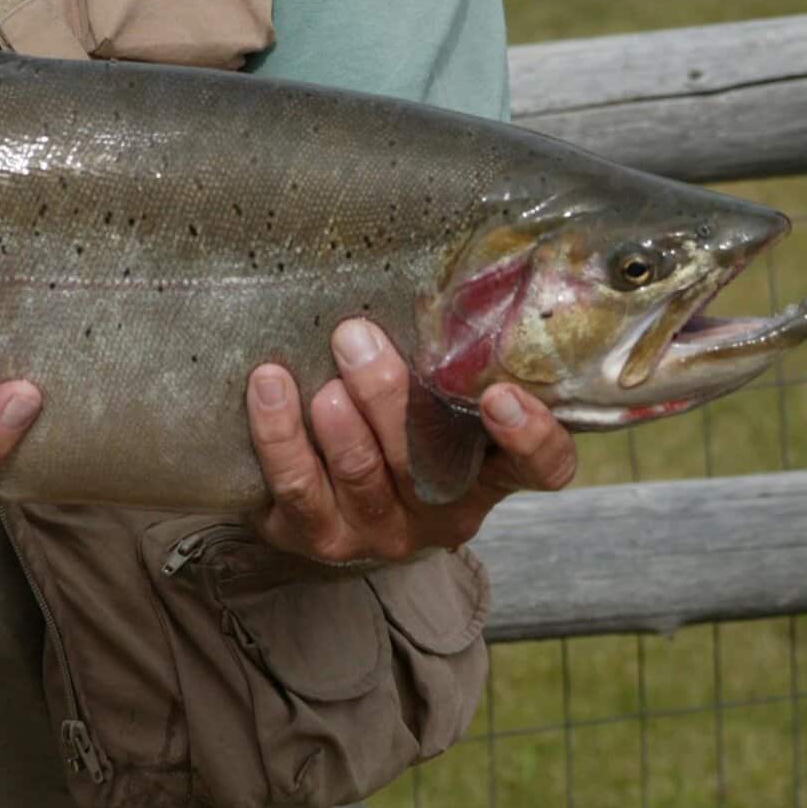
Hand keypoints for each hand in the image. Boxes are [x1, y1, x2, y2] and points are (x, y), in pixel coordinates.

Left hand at [245, 316, 577, 566]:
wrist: (324, 503)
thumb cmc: (391, 429)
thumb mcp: (430, 402)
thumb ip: (442, 361)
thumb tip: (429, 272)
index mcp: (484, 474)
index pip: (538, 469)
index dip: (531, 438)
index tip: (500, 393)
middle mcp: (440, 510)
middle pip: (428, 462)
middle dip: (388, 395)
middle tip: (356, 336)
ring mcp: (379, 530)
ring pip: (362, 473)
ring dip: (338, 419)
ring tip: (319, 370)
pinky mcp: (316, 535)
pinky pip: (297, 486)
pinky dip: (280, 434)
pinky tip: (268, 385)